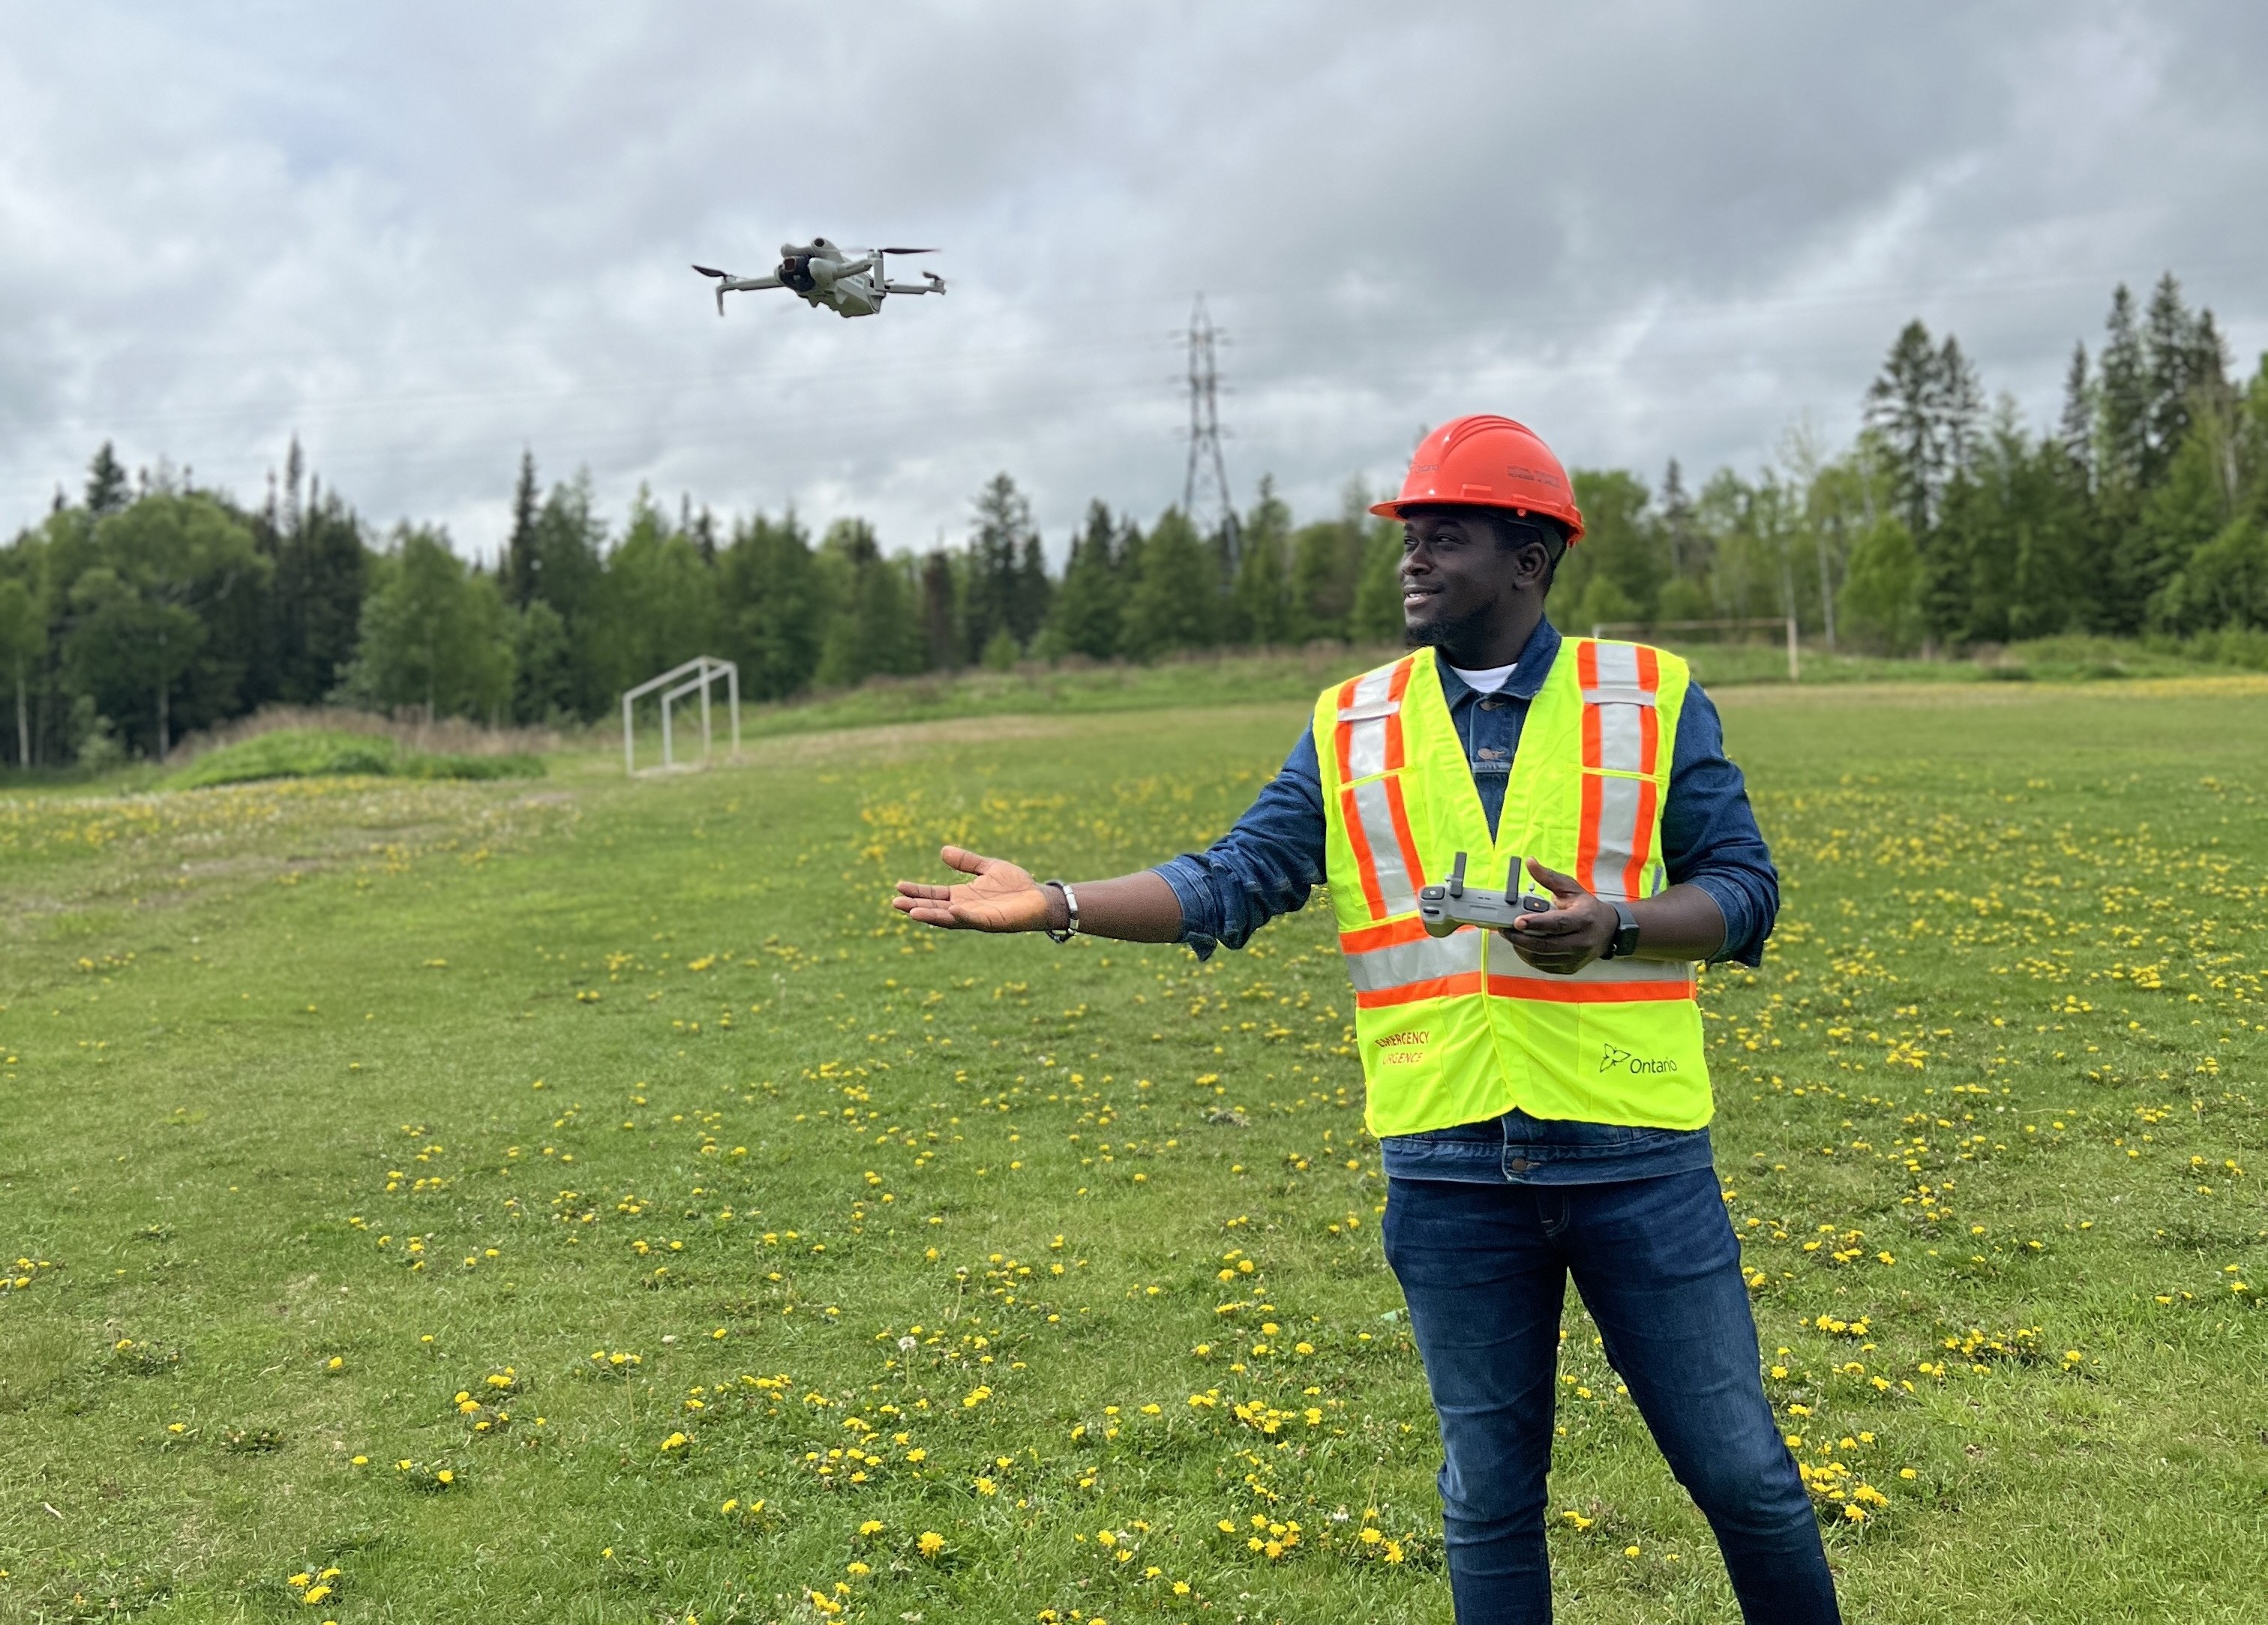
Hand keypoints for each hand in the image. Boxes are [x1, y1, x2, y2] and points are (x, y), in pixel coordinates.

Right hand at [892, 845, 1051, 932]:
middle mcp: (966, 908)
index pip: (934, 894)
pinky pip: (974, 920)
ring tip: (912, 912)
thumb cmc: (1017, 885)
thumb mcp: (988, 868)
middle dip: (916, 905)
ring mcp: (978, 917)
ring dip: (931, 915)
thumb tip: (942, 851)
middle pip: (936, 908)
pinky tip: (951, 910)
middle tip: (895, 903)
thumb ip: (967, 862)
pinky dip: (962, 916)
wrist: (1041, 898)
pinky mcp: (992, 922)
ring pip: (949, 918)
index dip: (917, 891)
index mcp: (963, 895)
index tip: (898, 886)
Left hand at [1504, 858, 1617, 973]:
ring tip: (1511, 936)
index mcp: (1583, 918)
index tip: (1517, 921)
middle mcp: (1582, 941)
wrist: (1608, 930)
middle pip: (1547, 945)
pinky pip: (1545, 966)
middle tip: (1505, 930)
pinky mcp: (1571, 968)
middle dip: (1521, 939)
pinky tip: (1523, 946)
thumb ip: (1548, 877)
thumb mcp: (1571, 888)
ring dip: (1522, 948)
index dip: (1536, 923)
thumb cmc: (1586, 907)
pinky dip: (1530, 957)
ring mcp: (1577, 957)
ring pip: (1543, 958)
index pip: (1558, 923)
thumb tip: (1530, 862)